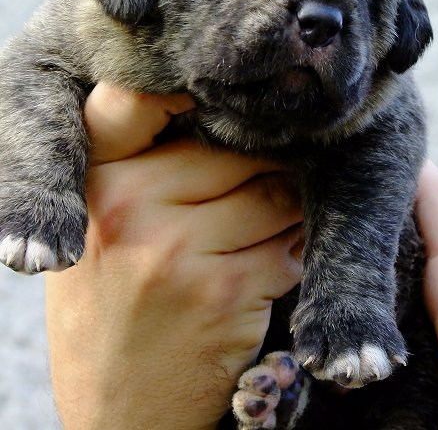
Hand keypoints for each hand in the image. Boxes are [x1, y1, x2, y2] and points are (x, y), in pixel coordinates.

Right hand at [45, 83, 302, 429]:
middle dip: (262, 160)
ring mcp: (180, 249)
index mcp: (97, 183)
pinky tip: (274, 259)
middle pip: (233, 148)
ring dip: (287, 203)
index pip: (133, 98)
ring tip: (275, 216)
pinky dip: (294, 249)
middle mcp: (132, 206)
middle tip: (274, 167)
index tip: (222, 90)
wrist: (115, 410)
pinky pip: (291, 244)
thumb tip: (221, 115)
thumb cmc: (109, 306)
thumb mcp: (99, 230)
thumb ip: (142, 170)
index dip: (182, 85)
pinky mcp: (227, 292)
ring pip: (275, 191)